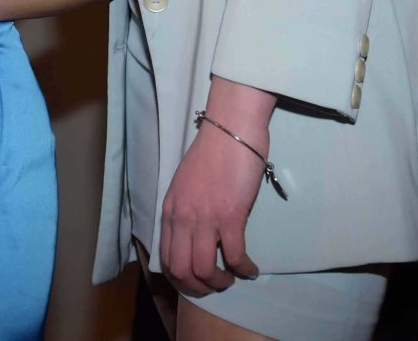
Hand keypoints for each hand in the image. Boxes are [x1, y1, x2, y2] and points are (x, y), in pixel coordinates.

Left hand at [158, 123, 263, 296]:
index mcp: (170, 209)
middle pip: (181, 269)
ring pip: (204, 269)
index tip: (195, 280)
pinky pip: (233, 256)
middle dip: (197, 287)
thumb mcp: (186, 184)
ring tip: (231, 279)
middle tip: (214, 286)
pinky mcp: (229, 215)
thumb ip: (185, 209)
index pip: (166, 256)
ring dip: (219, 282)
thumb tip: (193, 234)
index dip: (180, 277)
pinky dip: (243, 268)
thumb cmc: (212, 153)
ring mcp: (204, 217)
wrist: (230, 130)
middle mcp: (182, 217)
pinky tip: (250, 269)